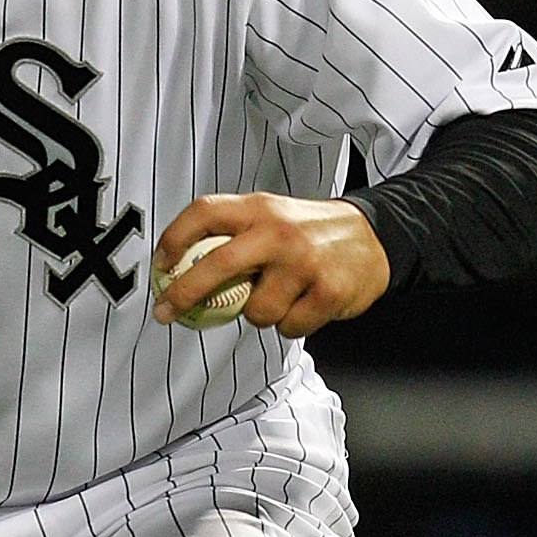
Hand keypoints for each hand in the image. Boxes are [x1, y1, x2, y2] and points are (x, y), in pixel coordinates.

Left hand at [150, 191, 390, 338]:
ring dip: (259, 314)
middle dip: (184, 293)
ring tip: (281, 295)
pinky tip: (305, 304)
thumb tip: (181, 275)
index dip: (174, 238)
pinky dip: (290, 324)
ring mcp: (304, 262)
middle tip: (164, 312)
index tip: (160, 265)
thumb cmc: (310, 233)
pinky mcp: (328, 292)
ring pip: (255, 311)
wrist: (376, 237)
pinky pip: (287, 328)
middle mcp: (280, 232)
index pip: (206, 212)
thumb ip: (235, 238)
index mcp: (260, 208)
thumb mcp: (273, 218)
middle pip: (218, 265)